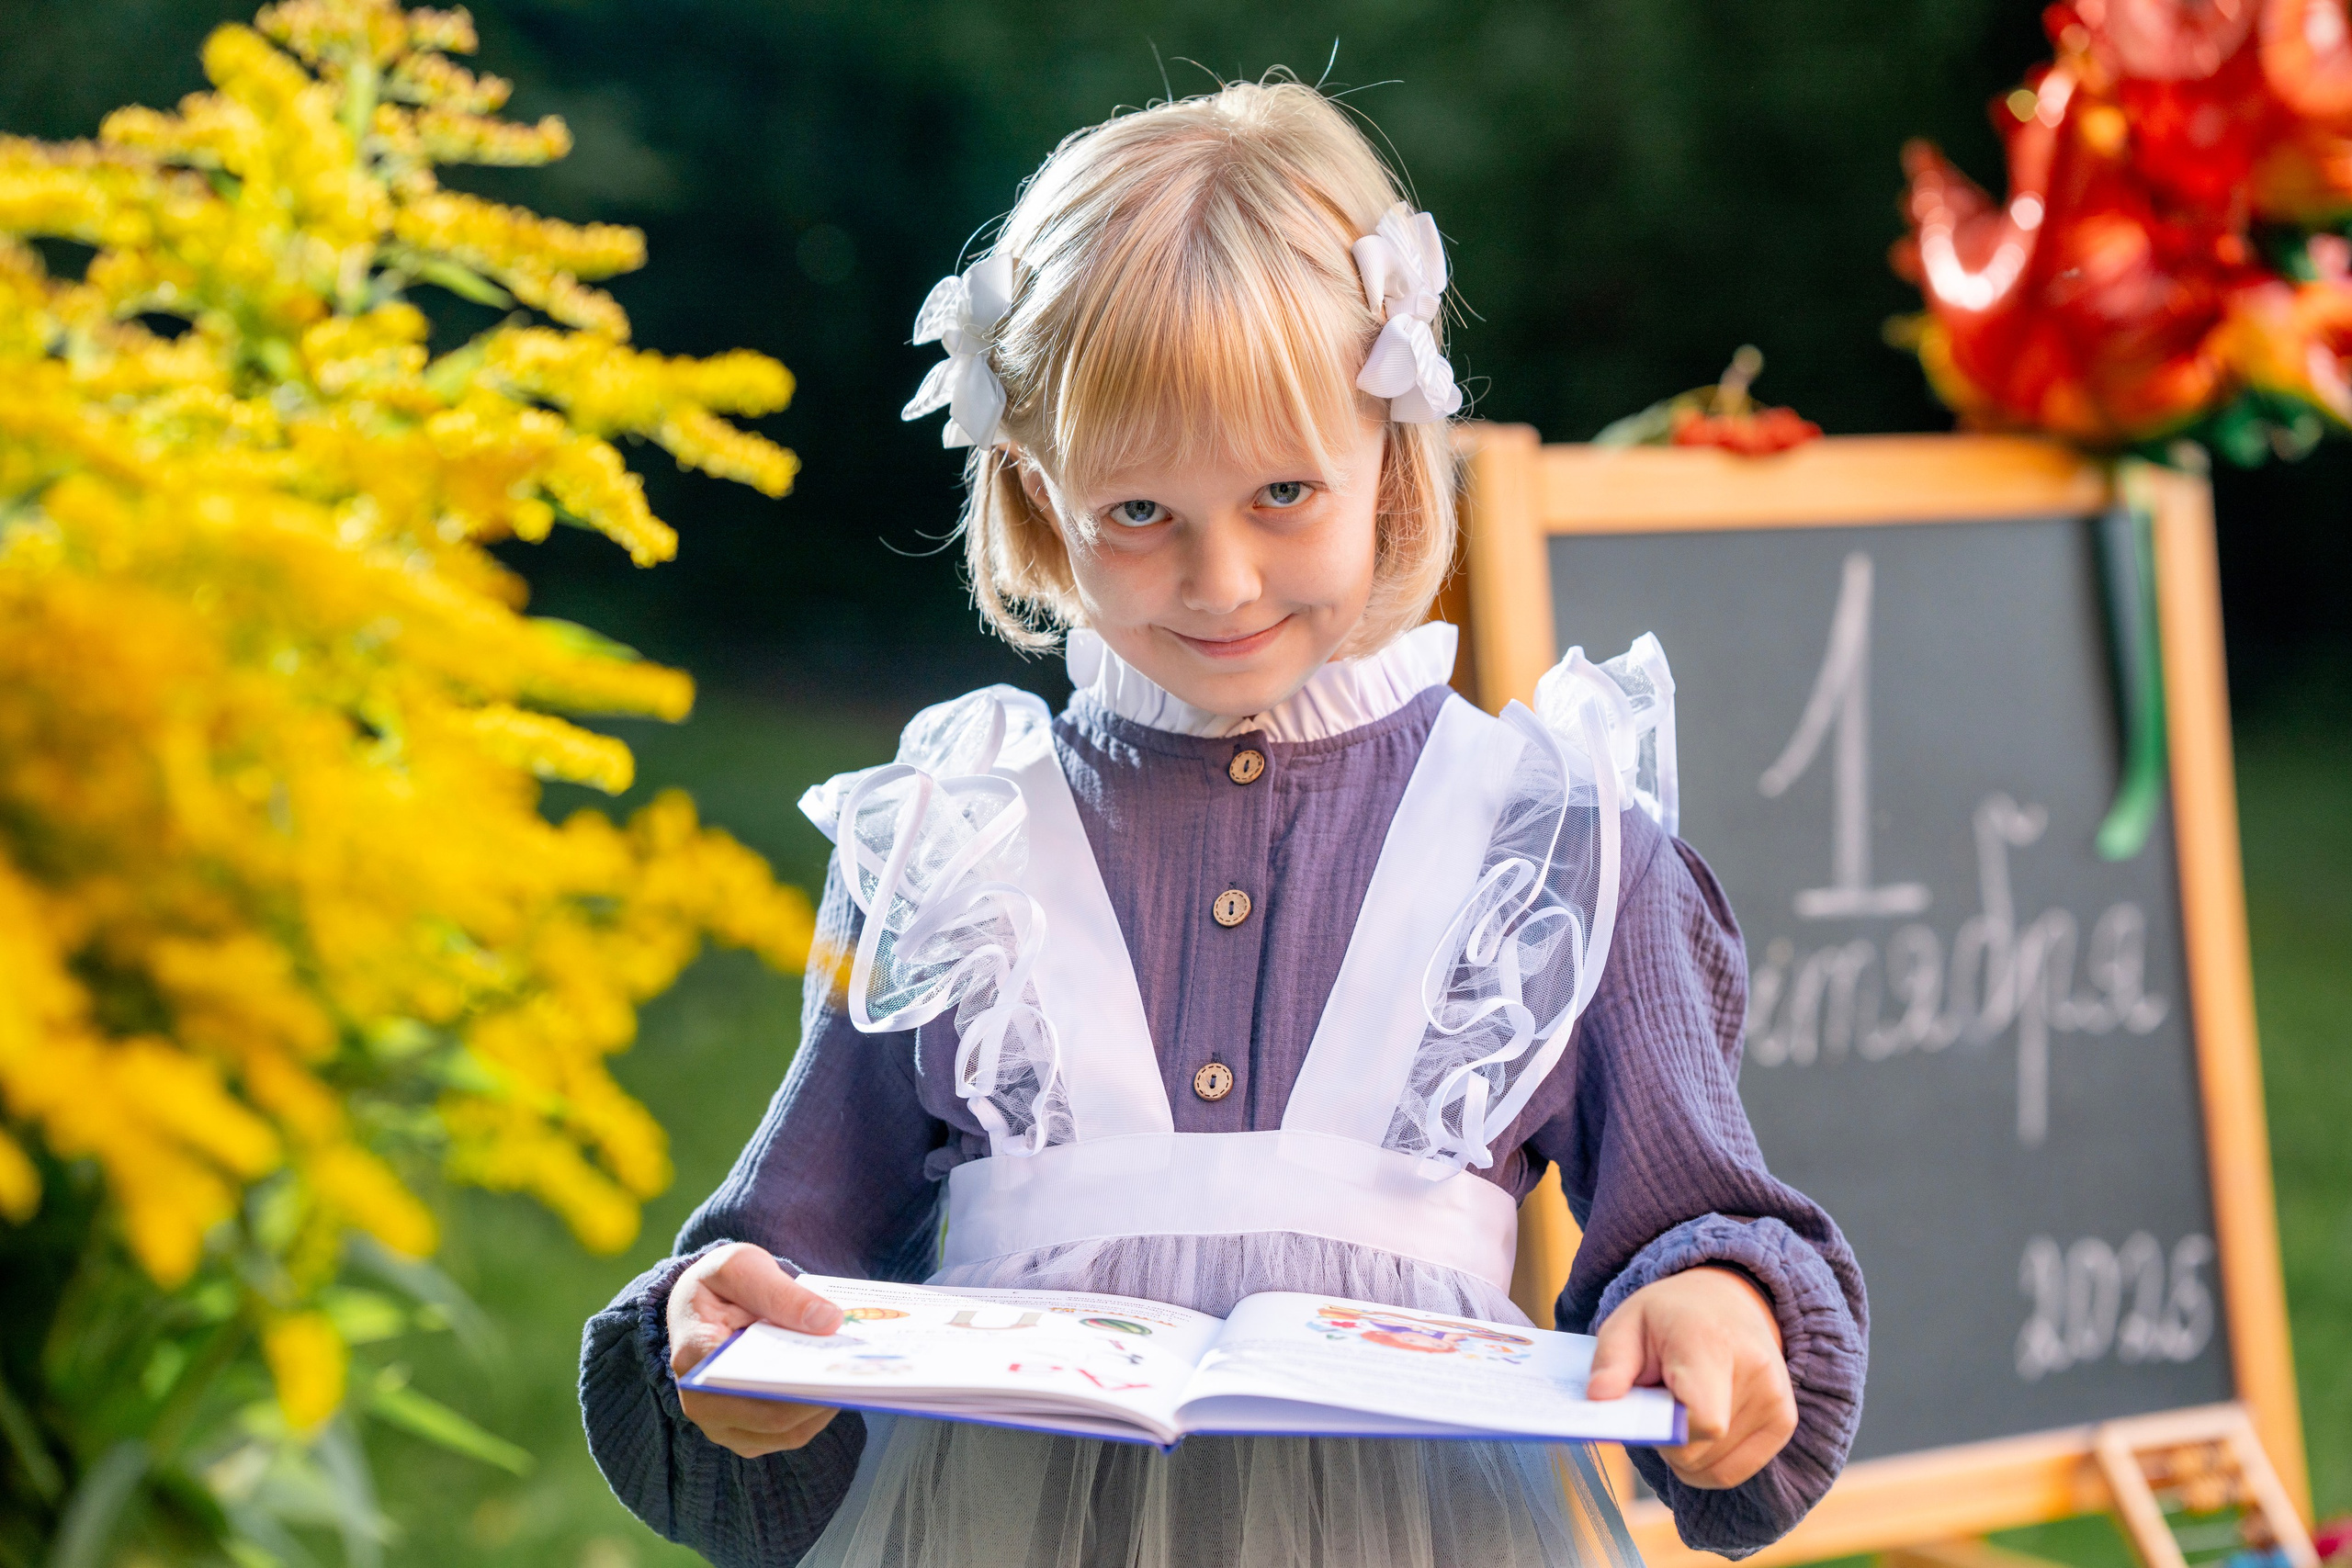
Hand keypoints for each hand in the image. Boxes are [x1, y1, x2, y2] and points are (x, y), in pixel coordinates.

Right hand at [668, 1242, 845, 1456]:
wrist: (701, 1304)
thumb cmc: (718, 1284)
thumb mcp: (741, 1267)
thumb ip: (780, 1293)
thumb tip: (828, 1321)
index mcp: (694, 1355)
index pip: (746, 1387)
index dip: (794, 1389)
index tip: (836, 1372)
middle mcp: (700, 1402)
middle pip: (773, 1420)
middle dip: (822, 1398)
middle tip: (862, 1375)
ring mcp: (721, 1423)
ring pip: (786, 1434)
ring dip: (826, 1408)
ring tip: (858, 1378)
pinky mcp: (743, 1431)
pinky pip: (788, 1433)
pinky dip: (817, 1413)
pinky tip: (840, 1384)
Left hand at [1585, 1264, 1796, 1489]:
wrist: (1726, 1299)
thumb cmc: (1669, 1317)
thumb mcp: (1626, 1323)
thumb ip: (1609, 1362)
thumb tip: (1599, 1398)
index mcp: (1711, 1343)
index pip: (1704, 1422)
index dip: (1669, 1434)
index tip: (1650, 1411)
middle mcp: (1755, 1372)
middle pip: (1700, 1452)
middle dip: (1667, 1442)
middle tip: (1661, 1402)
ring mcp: (1777, 1399)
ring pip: (1714, 1469)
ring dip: (1687, 1452)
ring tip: (1684, 1406)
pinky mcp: (1784, 1421)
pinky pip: (1733, 1472)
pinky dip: (1707, 1460)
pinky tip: (1701, 1424)